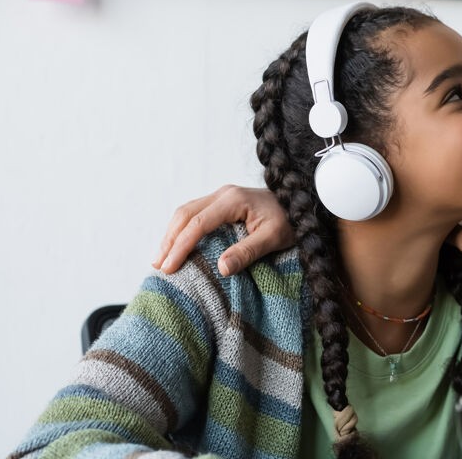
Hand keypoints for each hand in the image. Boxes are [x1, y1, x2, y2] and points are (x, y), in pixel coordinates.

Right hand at [153, 185, 294, 275]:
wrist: (302, 202)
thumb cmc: (291, 221)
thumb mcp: (274, 238)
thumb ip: (248, 252)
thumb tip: (221, 268)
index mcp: (233, 200)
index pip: (198, 223)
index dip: (181, 246)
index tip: (169, 268)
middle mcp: (224, 194)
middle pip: (185, 214)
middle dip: (169, 240)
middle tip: (158, 266)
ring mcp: (222, 196)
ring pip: (187, 212)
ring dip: (172, 234)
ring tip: (161, 258)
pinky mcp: (223, 202)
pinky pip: (195, 213)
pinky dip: (182, 230)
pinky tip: (177, 246)